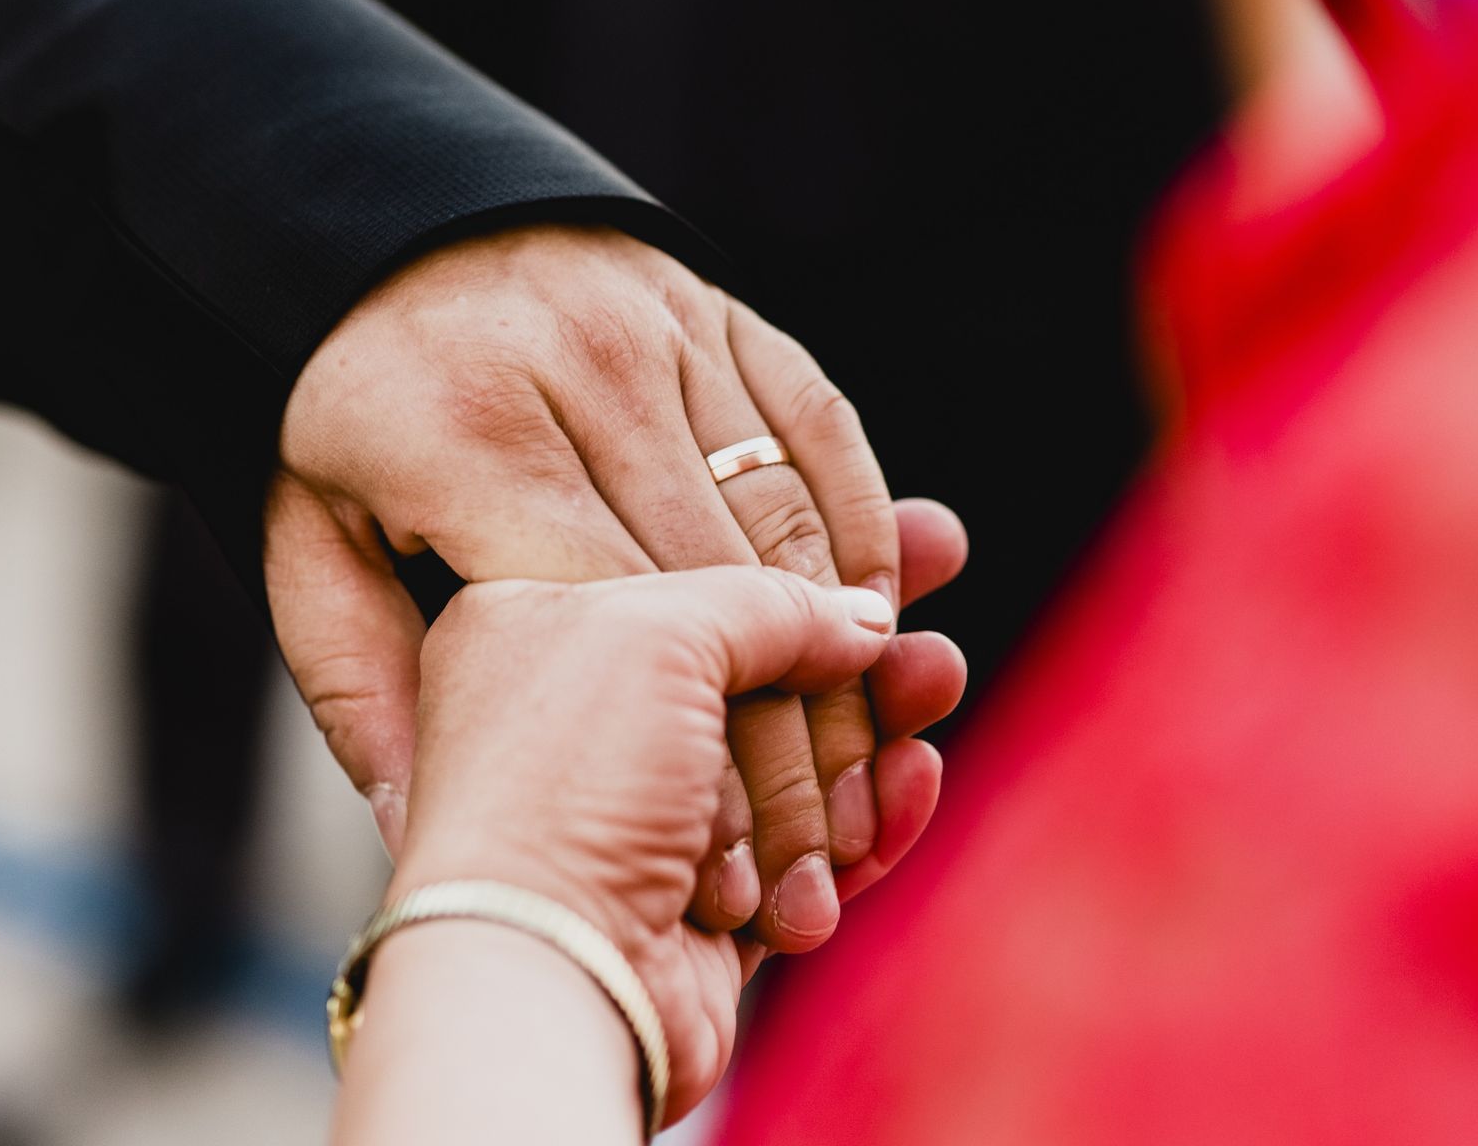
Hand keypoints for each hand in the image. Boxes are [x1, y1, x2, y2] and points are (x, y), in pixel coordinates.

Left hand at [265, 223, 900, 947]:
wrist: (394, 228)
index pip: (613, 618)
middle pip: (715, 579)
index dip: (679, 743)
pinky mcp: (723, 310)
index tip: (732, 857)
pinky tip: (881, 615)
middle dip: (784, 726)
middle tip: (821, 842)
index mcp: (467, 442)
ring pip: (782, 512)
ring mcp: (663, 330)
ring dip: (844, 645)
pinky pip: (820, 428)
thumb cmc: (353, 418)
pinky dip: (864, 524)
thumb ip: (361, 680)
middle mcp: (580, 374)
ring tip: (869, 755)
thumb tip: (412, 819)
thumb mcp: (310, 544)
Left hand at [384, 561, 964, 1125]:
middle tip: (942, 560)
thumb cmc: (567, 779)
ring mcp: (644, 817)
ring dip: (873, 718)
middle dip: (847, 618)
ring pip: (793, 751)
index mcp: (535, 624)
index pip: (677, 553)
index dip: (781, 531)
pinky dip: (870, 815)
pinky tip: (915, 773)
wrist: (552, 969)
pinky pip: (811, 849)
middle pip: (749, 651)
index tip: (872, 508)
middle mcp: (585, 719)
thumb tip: (863, 614)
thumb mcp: (661, 630)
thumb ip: (773, 602)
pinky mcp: (704, 906)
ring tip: (938, 678)